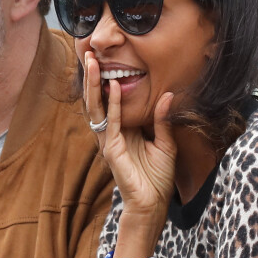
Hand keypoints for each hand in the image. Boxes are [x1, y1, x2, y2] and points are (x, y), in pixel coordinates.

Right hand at [84, 52, 176, 257]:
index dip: (105, 80)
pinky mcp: (111, 150)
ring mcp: (109, 140)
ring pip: (98, 107)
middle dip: (92, 76)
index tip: (104, 59)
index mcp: (123, 129)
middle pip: (98, 99)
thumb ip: (163, 120)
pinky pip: (111, 123)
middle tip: (88, 53)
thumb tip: (168, 94)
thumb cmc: (157, 177)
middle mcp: (112, 132)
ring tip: (92, 63)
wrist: (153, 203)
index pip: (111, 100)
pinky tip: (114, 88)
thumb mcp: (165, 143)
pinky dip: (113, 105)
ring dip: (94, 85)